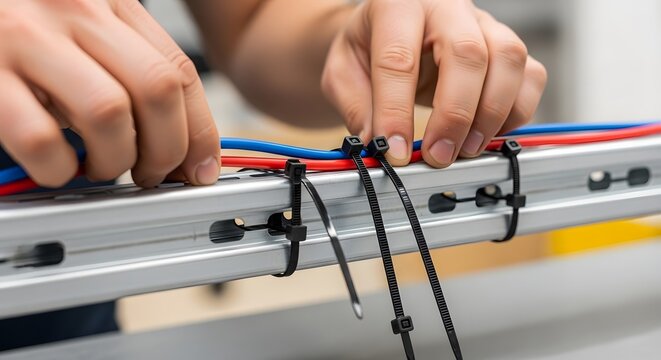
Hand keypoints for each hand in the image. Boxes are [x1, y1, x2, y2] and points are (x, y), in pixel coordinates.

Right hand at [0, 0, 218, 187]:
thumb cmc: (22, 21)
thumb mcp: (85, 27)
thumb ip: (130, 67)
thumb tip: (181, 144)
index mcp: (108, 2)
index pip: (180, 70)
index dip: (201, 131)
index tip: (202, 167)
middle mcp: (73, 11)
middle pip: (156, 89)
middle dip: (166, 149)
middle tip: (150, 172)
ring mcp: (25, 37)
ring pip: (108, 112)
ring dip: (115, 160)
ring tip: (100, 167)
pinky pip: (41, 138)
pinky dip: (59, 168)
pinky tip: (56, 166)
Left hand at [321, 0, 546, 166]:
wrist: (393, 28)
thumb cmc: (369, 47)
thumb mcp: (343, 71)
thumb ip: (356, 106)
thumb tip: (377, 144)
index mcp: (398, 5)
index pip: (398, 59)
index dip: (395, 111)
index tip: (394, 150)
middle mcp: (446, 7)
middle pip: (467, 54)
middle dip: (454, 115)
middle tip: (438, 155)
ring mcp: (484, 23)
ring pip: (508, 60)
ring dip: (490, 115)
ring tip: (465, 149)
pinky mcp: (506, 45)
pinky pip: (530, 75)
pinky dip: (516, 111)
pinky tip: (489, 133)